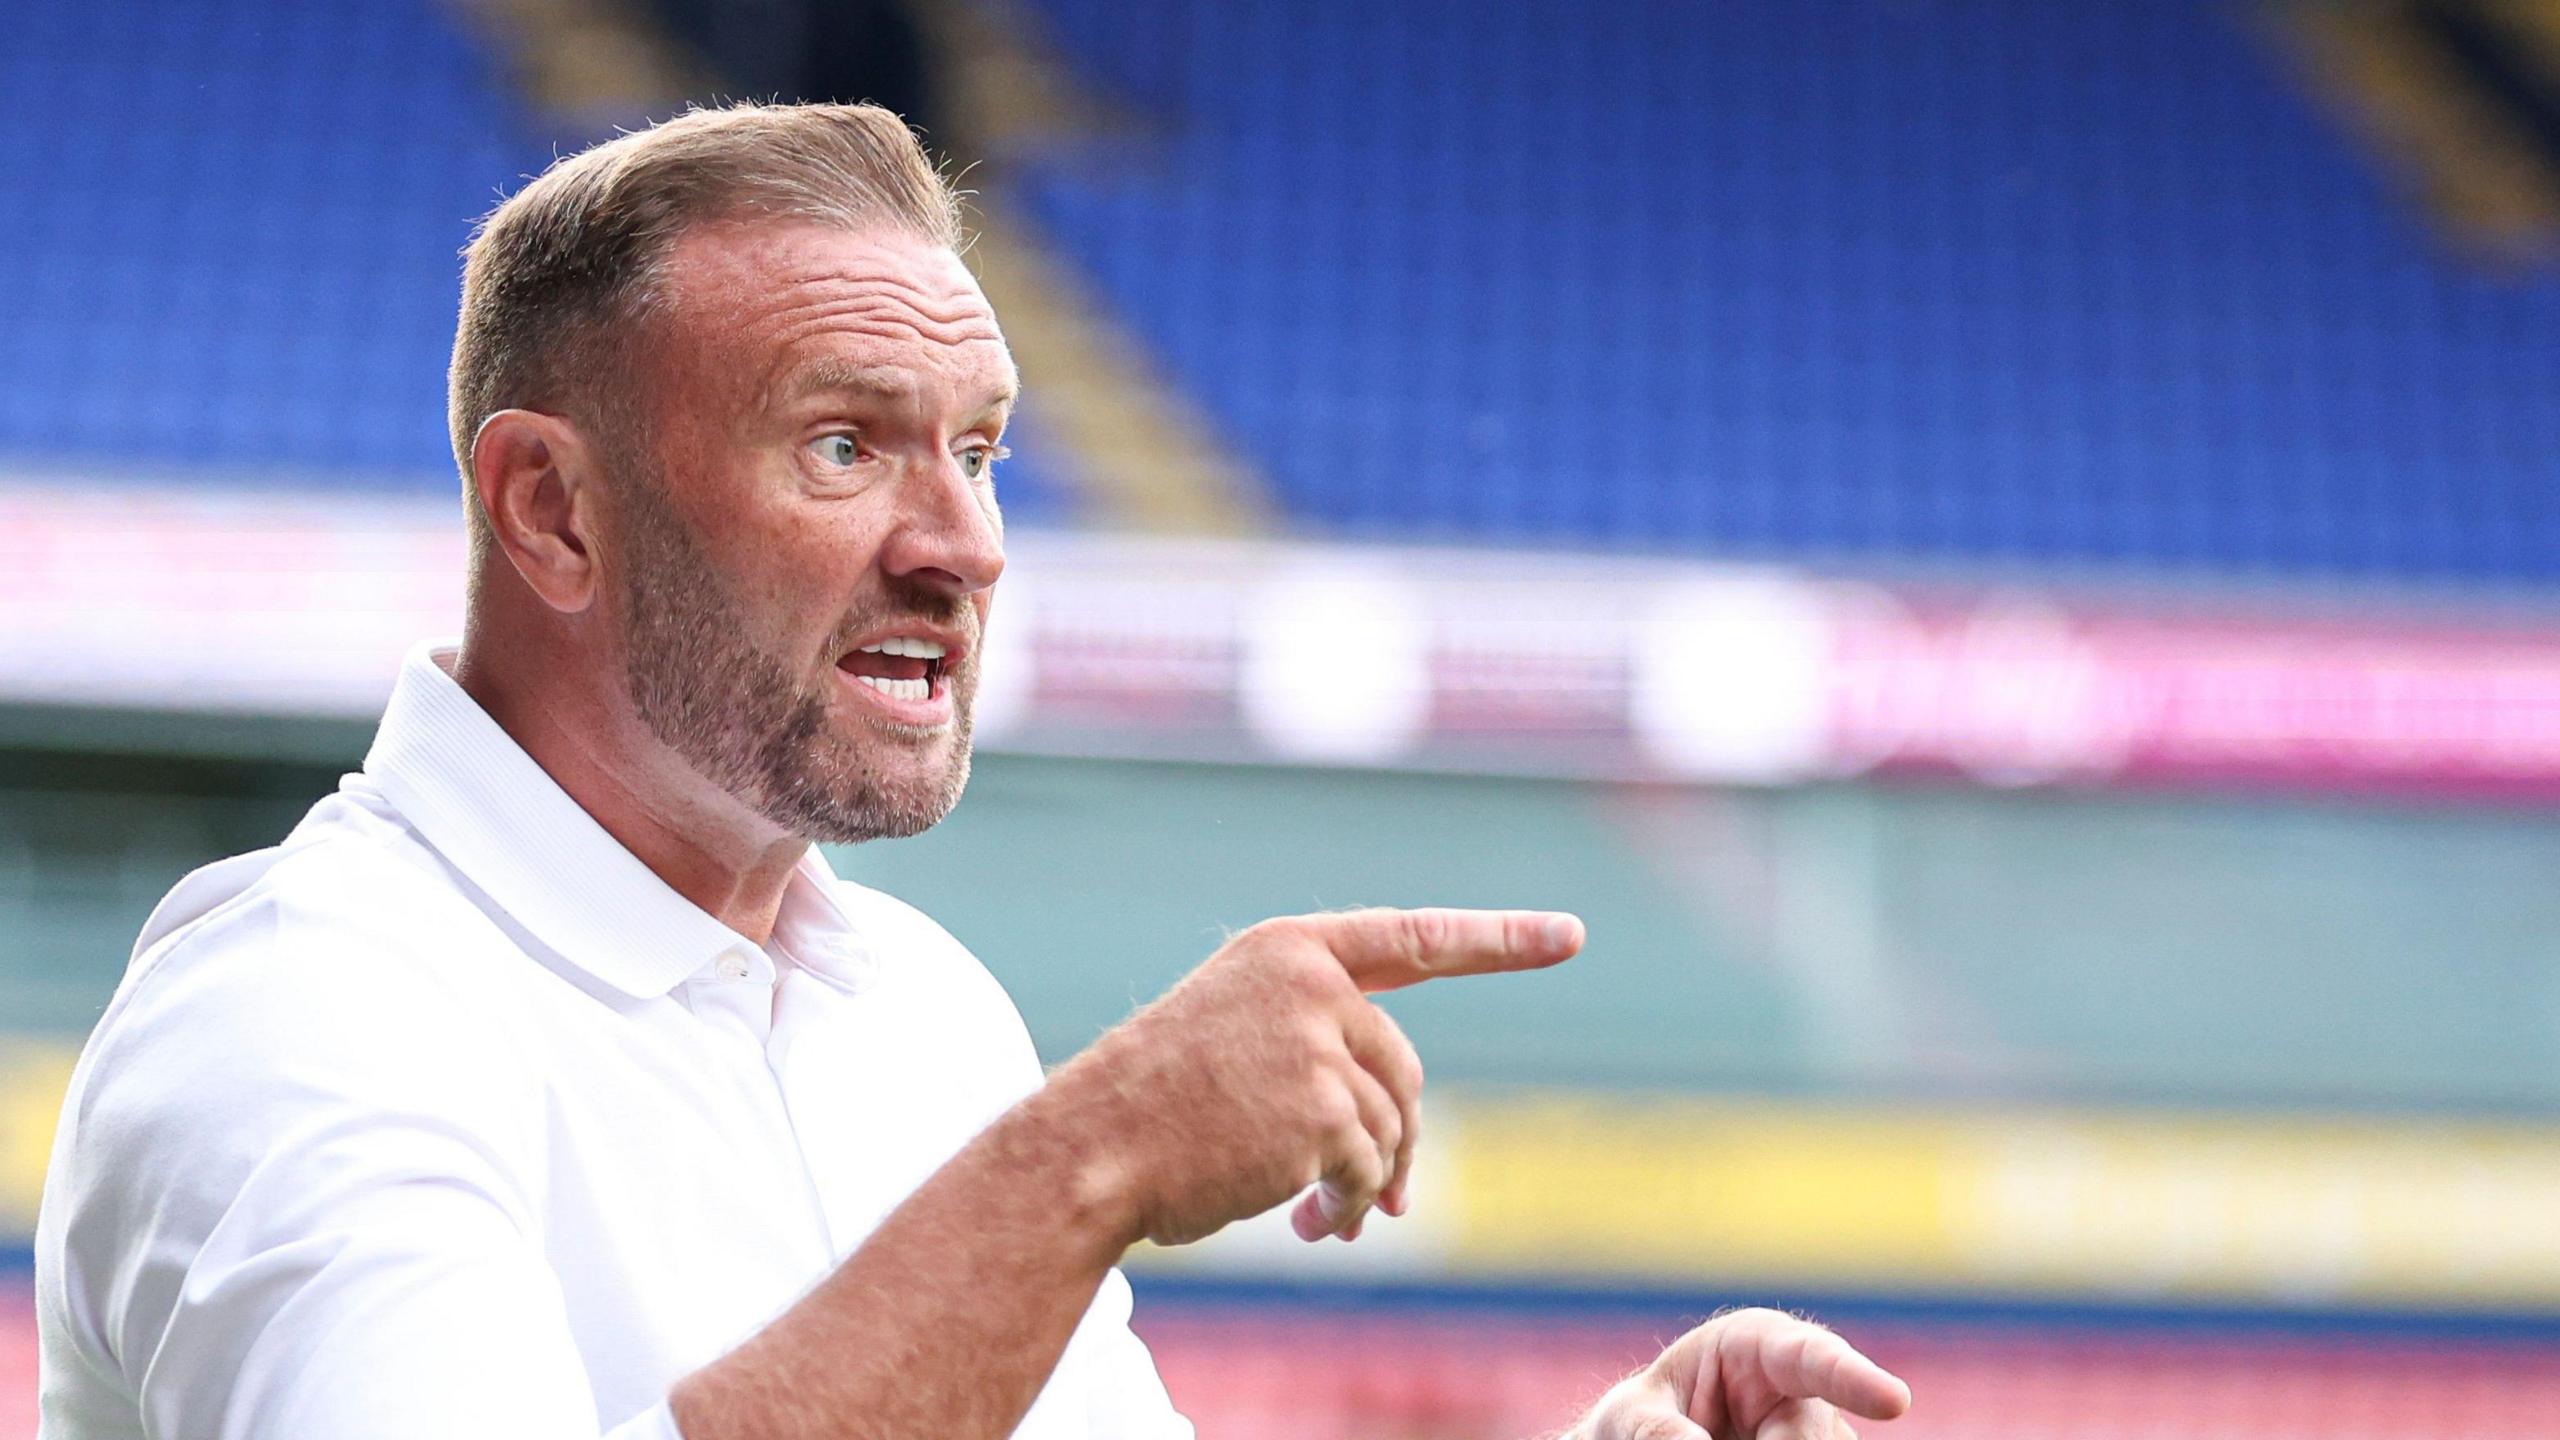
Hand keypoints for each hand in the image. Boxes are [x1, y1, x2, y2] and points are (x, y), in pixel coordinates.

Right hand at [1050, 907, 1581, 1247]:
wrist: (1091, 1149)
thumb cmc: (1154, 1106)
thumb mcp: (1236, 1040)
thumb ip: (1317, 1052)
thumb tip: (1397, 1156)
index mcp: (1289, 950)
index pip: (1414, 937)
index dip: (1500, 938)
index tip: (1569, 933)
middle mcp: (1312, 982)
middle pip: (1403, 1066)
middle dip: (1395, 1138)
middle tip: (1379, 1200)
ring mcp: (1319, 1041)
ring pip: (1391, 1124)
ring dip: (1367, 1183)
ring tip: (1325, 1217)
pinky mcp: (1323, 1109)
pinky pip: (1369, 1168)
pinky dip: (1349, 1207)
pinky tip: (1311, 1225)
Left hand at [1570, 1309, 1910, 1439]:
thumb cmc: (1645, 1414)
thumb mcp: (1632, 1414)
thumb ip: (1655, 1429)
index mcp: (1760, 1347)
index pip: (1813, 1357)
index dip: (1853, 1378)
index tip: (1894, 1401)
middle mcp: (1804, 1393)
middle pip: (1816, 1438)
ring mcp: (1820, 1436)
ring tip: (1726, 1435)